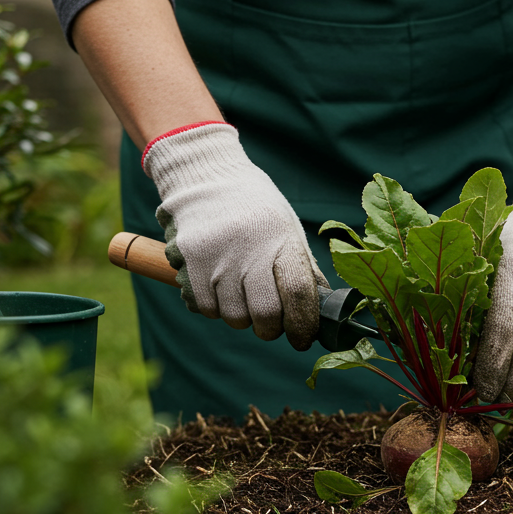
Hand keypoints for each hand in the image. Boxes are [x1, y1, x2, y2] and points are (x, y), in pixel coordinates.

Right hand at [143, 122, 327, 350]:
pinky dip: (214, 308)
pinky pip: (204, 307)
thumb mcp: (286, 228)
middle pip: (265, 313)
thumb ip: (302, 268)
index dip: (302, 324)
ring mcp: (217, 254)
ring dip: (240, 317)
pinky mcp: (189, 260)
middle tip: (270, 324)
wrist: (207, 175)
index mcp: (282, 238)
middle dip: (270, 329)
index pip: (297, 292)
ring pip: (233, 316)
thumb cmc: (255, 208)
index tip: (302, 338)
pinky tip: (218, 290)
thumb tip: (322, 309)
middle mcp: (250, 247)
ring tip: (241, 296)